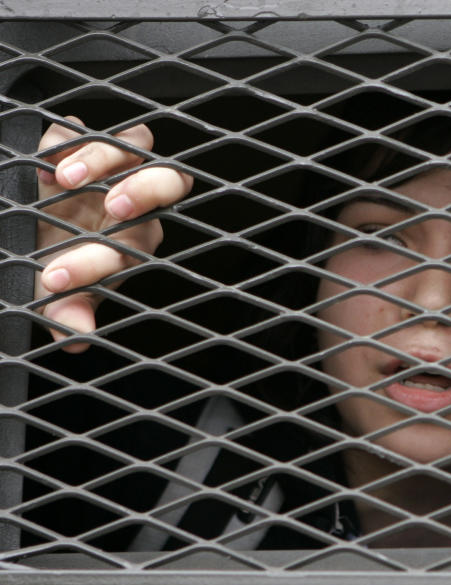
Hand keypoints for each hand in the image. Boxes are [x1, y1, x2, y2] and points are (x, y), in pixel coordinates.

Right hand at [35, 116, 192, 352]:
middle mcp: (133, 201)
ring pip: (135, 144)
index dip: (98, 263)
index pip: (138, 246)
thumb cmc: (56, 264)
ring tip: (63, 178)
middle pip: (169, 181)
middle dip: (147, 190)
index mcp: (135, 241)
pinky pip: (80, 128)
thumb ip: (68, 313)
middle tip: (112, 205)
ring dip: (102, 158)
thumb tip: (75, 339)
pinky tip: (43, 166)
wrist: (29, 232)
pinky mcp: (75, 143)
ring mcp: (110, 167)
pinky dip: (64, 139)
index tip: (54, 276)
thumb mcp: (57, 294)